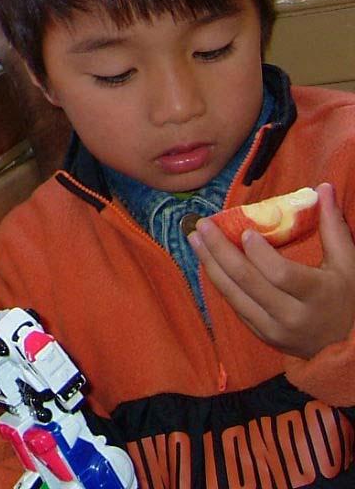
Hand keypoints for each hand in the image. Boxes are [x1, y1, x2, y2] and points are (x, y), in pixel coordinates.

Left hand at [190, 183, 354, 357]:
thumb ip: (334, 227)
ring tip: (195, 239)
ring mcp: (274, 329)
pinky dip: (219, 282)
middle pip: (248, 282)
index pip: (281, 274)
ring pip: (234, 295)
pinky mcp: (262, 335)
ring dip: (211, 265)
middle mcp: (292, 316)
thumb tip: (323, 187)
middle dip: (220, 251)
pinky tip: (208, 261)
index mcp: (317, 295)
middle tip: (202, 226)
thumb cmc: (348, 298)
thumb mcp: (348, 264)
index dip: (259, 254)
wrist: (346, 346)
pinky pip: (234, 306)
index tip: (244, 231)